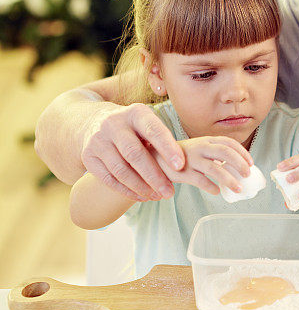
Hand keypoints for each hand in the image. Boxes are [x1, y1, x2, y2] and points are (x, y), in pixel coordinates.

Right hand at [81, 103, 250, 201]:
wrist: (92, 123)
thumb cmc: (132, 127)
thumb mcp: (147, 123)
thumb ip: (165, 138)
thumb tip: (199, 158)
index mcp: (135, 113)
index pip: (153, 129)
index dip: (167, 147)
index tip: (182, 164)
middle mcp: (115, 124)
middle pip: (135, 153)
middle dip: (154, 175)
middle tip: (170, 192)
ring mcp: (98, 140)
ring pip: (121, 168)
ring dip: (141, 186)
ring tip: (158, 196)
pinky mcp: (88, 156)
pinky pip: (108, 178)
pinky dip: (125, 189)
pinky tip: (141, 196)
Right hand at [158, 136, 253, 195]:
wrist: (155, 158)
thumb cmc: (180, 156)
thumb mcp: (199, 149)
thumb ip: (214, 154)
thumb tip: (235, 166)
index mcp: (206, 140)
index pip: (228, 143)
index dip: (242, 152)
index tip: (251, 162)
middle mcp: (200, 147)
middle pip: (225, 153)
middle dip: (239, 163)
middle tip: (247, 175)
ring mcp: (191, 159)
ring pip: (215, 169)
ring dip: (229, 180)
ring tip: (238, 188)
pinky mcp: (183, 172)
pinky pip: (201, 181)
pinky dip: (211, 187)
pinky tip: (217, 191)